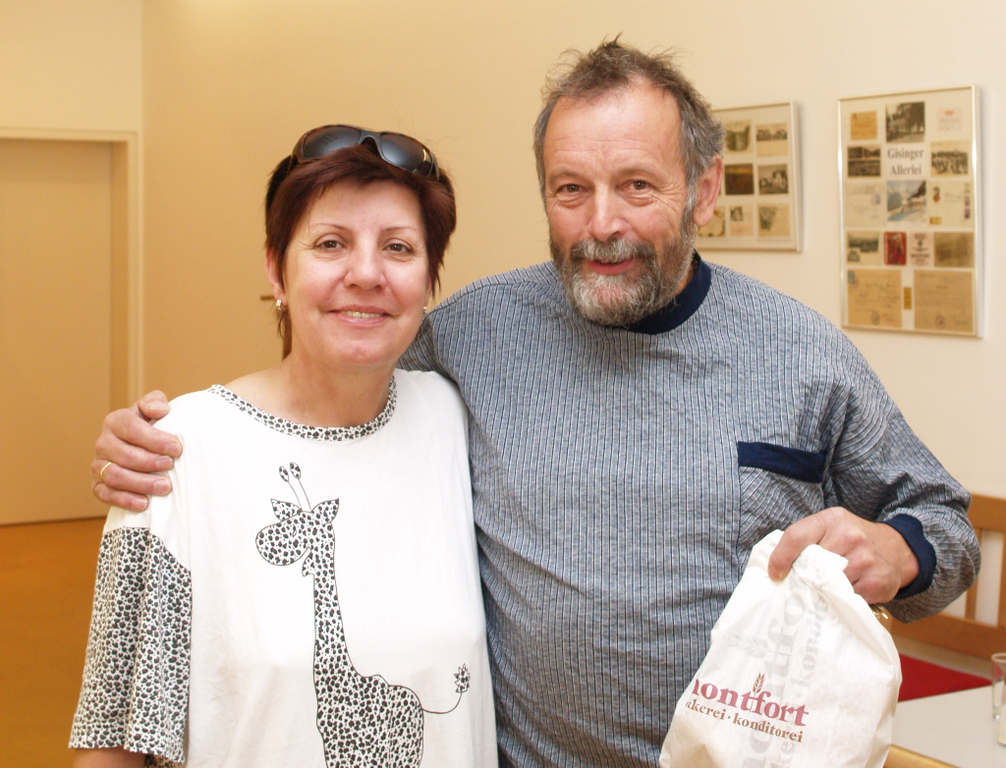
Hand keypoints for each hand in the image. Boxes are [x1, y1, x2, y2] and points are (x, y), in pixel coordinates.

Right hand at [91, 390, 179, 510]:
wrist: (142, 447)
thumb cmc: (151, 427)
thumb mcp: (153, 410)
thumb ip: (155, 402)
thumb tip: (160, 410)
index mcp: (115, 421)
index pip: (132, 429)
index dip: (155, 440)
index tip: (177, 448)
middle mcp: (103, 443)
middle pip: (124, 455)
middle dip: (150, 462)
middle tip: (170, 466)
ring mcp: (98, 465)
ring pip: (114, 476)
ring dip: (141, 483)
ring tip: (165, 487)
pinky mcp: (98, 485)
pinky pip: (105, 495)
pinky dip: (124, 500)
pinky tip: (144, 503)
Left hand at [768, 506, 919, 603]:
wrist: (896, 549)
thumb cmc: (852, 539)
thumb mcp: (830, 527)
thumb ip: (806, 539)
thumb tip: (777, 567)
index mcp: (832, 520)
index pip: (796, 537)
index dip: (780, 558)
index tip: (775, 573)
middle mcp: (850, 537)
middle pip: (811, 565)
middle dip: (802, 576)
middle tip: (800, 583)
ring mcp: (865, 560)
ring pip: (827, 584)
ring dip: (820, 589)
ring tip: (823, 586)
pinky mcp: (876, 583)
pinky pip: (846, 598)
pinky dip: (839, 599)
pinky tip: (842, 592)